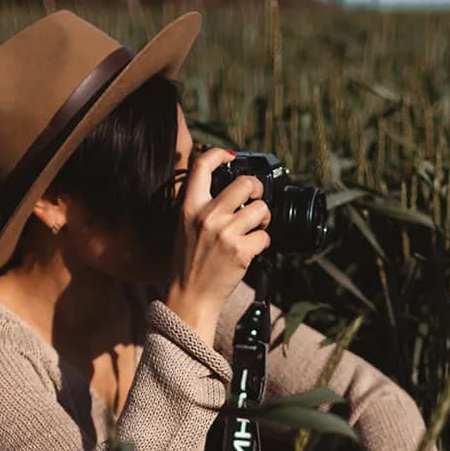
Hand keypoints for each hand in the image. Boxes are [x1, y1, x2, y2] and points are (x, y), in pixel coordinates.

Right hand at [164, 147, 271, 348]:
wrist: (189, 297)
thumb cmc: (188, 263)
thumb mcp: (184, 227)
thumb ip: (201, 206)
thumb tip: (226, 187)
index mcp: (189, 207)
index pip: (202, 166)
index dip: (219, 153)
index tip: (230, 156)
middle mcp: (206, 216)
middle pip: (245, 183)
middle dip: (257, 189)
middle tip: (256, 199)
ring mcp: (225, 233)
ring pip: (261, 209)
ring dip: (263, 218)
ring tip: (254, 228)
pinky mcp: (241, 251)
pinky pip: (265, 236)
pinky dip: (263, 242)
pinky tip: (251, 249)